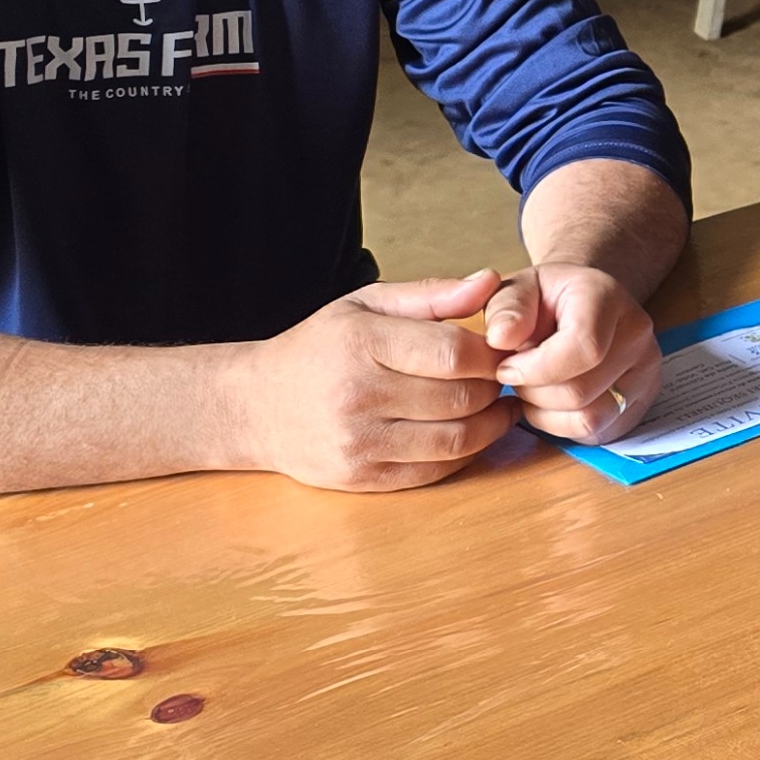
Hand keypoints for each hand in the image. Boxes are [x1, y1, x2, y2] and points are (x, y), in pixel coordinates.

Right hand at [235, 273, 517, 489]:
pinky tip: (473, 434)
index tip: (502, 350)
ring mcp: (359, 442)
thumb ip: (431, 295)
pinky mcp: (362, 478)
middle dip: (494, 388)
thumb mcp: (365, 305)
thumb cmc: (318, 349)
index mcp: (360, 342)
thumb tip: (489, 282)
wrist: (255, 407)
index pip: (452, 352)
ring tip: (499, 407)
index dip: (491, 353)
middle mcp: (357, 395)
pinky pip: (435, 471)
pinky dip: (466, 454)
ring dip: (490, 425)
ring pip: (455, 440)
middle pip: (460, 397)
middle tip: (504, 378)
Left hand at [480, 260, 663, 445]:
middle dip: (534, 392)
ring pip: (590, 419)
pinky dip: (563, 426)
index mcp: (607, 298)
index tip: (505, 367)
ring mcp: (646, 370)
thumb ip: (505, 309)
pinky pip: (598, 432)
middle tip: (517, 376)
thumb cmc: (546, 298)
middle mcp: (636, 334)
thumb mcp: (517, 289)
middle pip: (581, 391)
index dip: (535, 369)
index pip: (583, 349)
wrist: (584, 303)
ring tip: (533, 388)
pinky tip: (550, 401)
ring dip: (547, 413)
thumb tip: (501, 338)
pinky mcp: (642, 401)